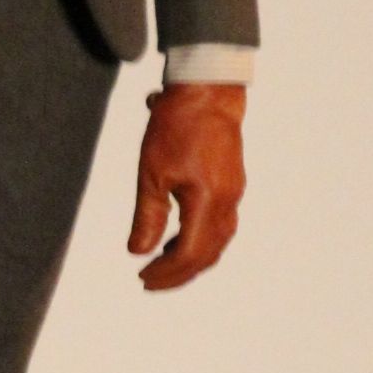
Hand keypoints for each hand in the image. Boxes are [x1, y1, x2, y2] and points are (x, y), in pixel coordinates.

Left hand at [128, 83, 245, 291]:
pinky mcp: (233, 184)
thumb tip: (138, 252)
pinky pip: (221, 226)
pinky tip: (180, 238)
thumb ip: (147, 216)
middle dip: (179, 274)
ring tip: (162, 263)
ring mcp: (234, 194)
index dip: (167, 273)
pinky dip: (201, 240)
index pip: (189, 254)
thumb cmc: (177, 126)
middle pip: (207, 255)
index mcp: (207, 201)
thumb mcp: (152, 172)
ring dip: (191, 259)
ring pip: (217, 242)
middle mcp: (227, 202)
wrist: (208, 92)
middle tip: (150, 280)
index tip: (143, 278)